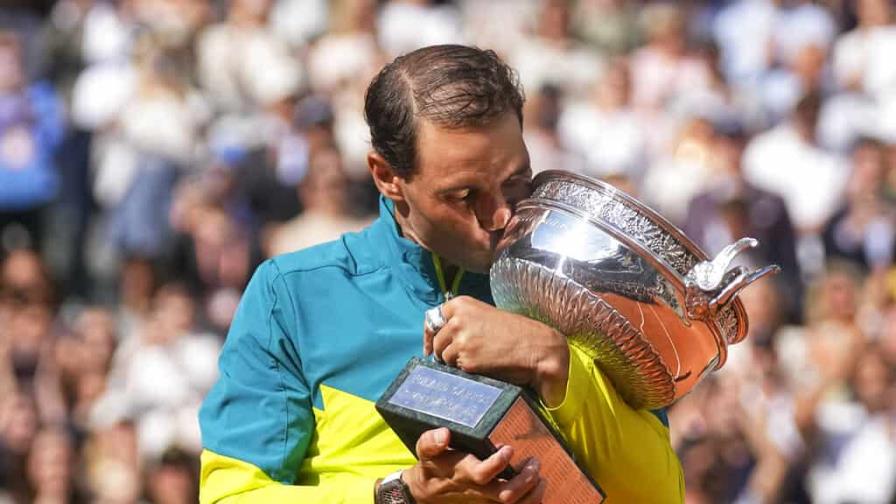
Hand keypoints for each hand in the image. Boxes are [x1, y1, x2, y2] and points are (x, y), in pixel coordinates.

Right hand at [404, 427, 544, 502]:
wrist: (428, 493)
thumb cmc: (432, 466)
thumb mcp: (425, 451)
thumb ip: (431, 442)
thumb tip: (444, 434)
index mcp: (463, 474)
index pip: (482, 474)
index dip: (497, 463)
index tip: (509, 448)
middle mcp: (478, 491)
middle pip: (505, 495)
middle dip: (525, 480)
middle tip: (534, 462)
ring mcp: (486, 501)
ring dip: (532, 492)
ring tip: (540, 475)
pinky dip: (531, 501)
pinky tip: (538, 488)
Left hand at [423, 296, 568, 406]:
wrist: (537, 347)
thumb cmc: (515, 333)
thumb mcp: (485, 316)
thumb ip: (463, 321)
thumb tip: (442, 337)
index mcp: (461, 304)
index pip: (432, 319)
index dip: (429, 335)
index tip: (429, 347)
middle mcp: (457, 319)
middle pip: (437, 342)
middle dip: (444, 352)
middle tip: (462, 358)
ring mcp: (460, 340)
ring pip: (445, 358)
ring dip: (456, 363)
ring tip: (479, 360)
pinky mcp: (466, 360)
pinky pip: (457, 371)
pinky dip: (467, 372)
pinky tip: (483, 368)